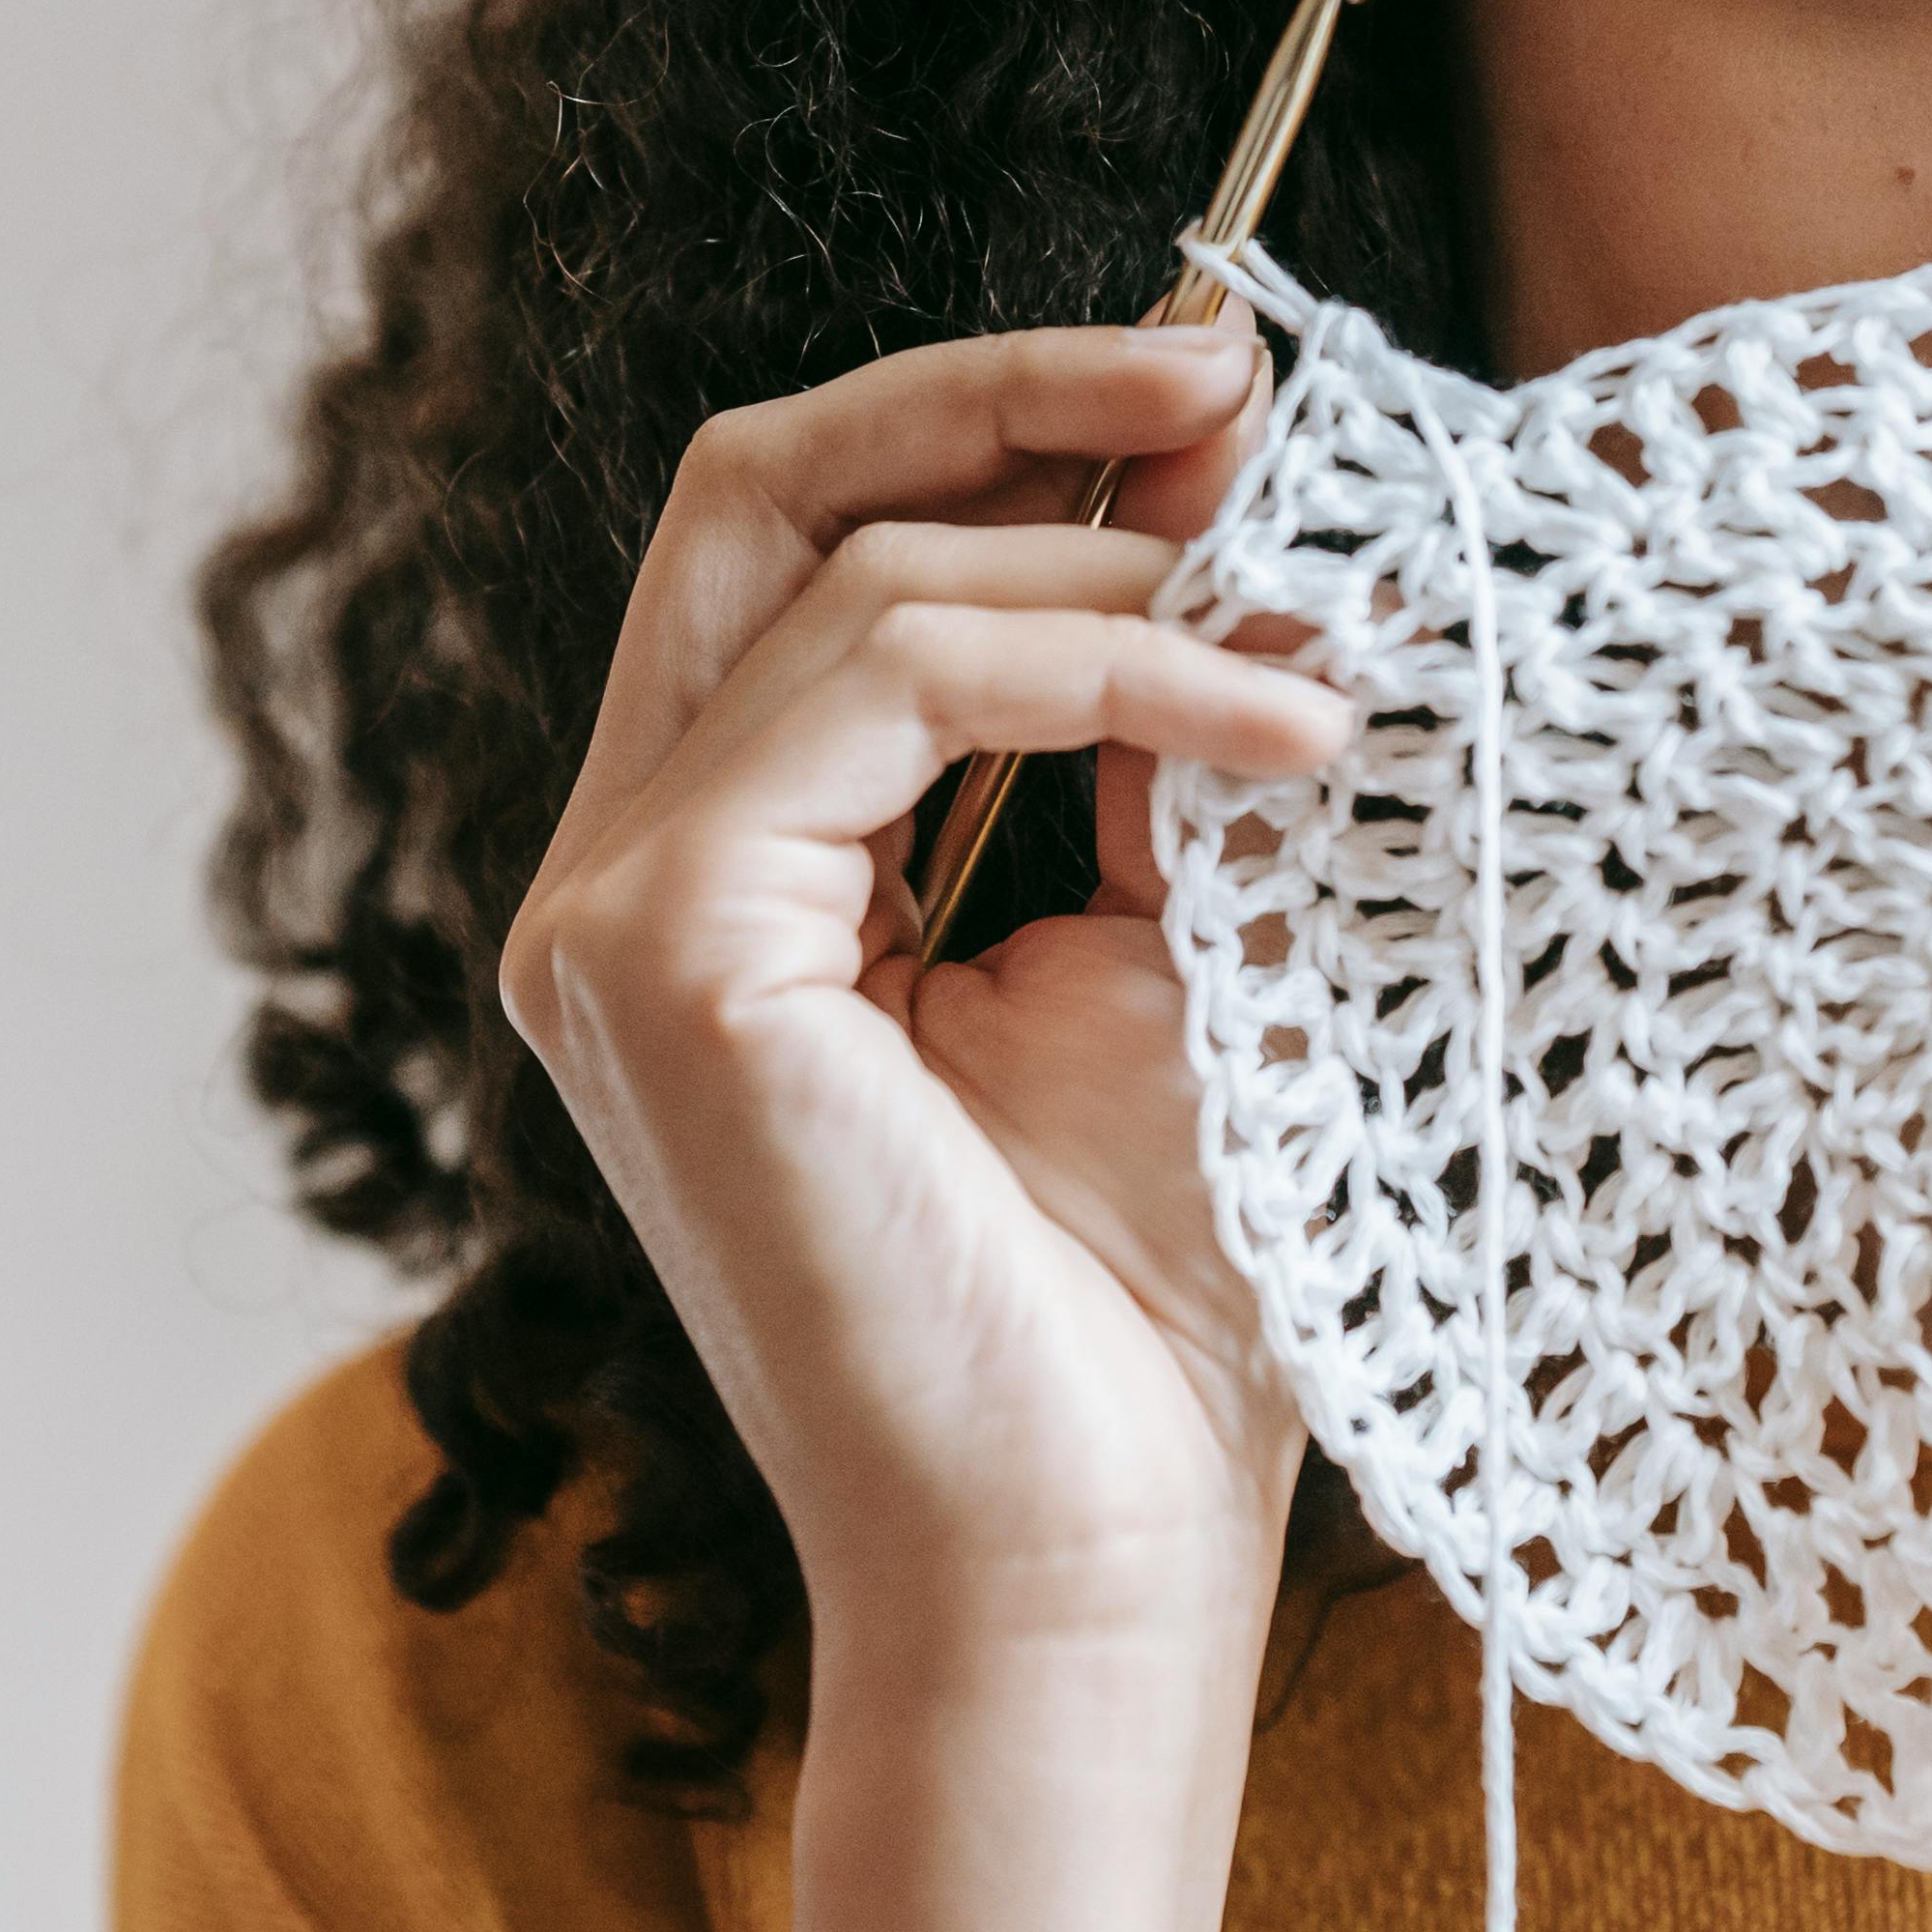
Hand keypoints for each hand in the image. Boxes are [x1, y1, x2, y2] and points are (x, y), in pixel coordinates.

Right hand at [491, 322, 1351, 1677]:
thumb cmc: (1140, 1310)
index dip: (1011, 436)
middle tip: (1230, 371)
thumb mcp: (1165, 938)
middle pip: (758, 490)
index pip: (811, 549)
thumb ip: (1152, 732)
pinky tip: (1278, 726)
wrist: (1091, 1560)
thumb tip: (1238, 498)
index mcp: (723, 871)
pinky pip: (892, 689)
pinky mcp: (656, 951)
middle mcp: (628, 875)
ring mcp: (611, 912)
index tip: (1233, 404)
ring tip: (1320, 637)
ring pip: (853, 578)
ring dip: (1122, 569)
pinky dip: (1107, 665)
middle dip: (1006, 393)